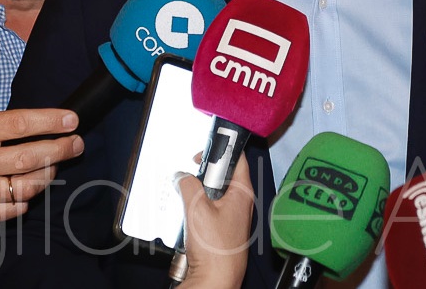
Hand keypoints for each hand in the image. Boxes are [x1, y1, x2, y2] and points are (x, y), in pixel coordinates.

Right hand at [0, 109, 83, 227]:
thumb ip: (0, 125)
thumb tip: (44, 124)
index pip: (20, 124)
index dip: (51, 122)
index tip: (72, 121)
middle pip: (30, 157)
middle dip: (61, 149)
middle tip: (76, 144)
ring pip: (28, 186)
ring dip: (48, 174)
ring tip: (53, 165)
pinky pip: (17, 207)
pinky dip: (28, 197)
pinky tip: (28, 186)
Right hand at [176, 159, 252, 288]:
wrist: (216, 279)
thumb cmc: (215, 248)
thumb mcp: (197, 208)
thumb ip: (188, 185)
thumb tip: (182, 176)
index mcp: (242, 192)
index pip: (237, 158)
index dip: (221, 150)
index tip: (204, 151)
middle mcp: (241, 203)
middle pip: (222, 176)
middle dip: (203, 176)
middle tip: (191, 179)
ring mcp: (232, 217)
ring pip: (213, 195)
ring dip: (197, 195)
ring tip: (188, 203)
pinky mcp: (222, 229)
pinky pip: (209, 211)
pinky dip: (197, 211)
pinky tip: (188, 219)